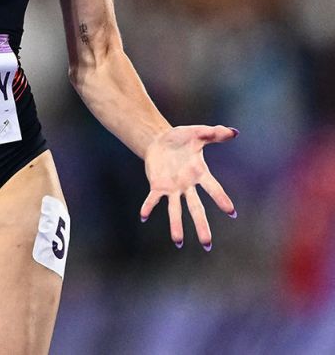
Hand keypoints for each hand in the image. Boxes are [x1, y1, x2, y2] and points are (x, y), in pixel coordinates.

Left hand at [141, 124, 238, 249]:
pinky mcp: (157, 186)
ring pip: (175, 210)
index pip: (213, 189)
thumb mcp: (198, 132)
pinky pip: (153, 199)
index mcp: (200, 173)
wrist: (159, 139)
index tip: (232, 212)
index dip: (221, 199)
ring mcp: (172, 188)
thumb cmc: (181, 138)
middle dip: (202, 225)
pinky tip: (143, 217)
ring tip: (178, 242)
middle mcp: (188, 185)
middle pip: (196, 208)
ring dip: (176, 225)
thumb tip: (234, 131)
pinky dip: (148, 207)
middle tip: (207, 244)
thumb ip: (214, 133)